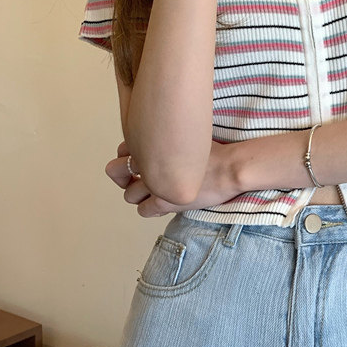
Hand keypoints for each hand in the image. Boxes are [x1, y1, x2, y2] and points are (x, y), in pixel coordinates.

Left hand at [106, 140, 239, 217]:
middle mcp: (149, 162)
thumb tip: (166, 140)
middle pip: (116, 171)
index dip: (129, 157)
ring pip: (129, 195)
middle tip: (140, 179)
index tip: (140, 161)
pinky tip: (162, 204)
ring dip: (139, 195)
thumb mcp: (189, 136)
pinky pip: (143, 210)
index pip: (123, 150)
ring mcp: (155, 184)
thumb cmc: (216, 151)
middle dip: (126, 176)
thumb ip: (170, 139)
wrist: (230, 167)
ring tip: (155, 194)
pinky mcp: (165, 202)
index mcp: (154, 143)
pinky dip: (149, 209)